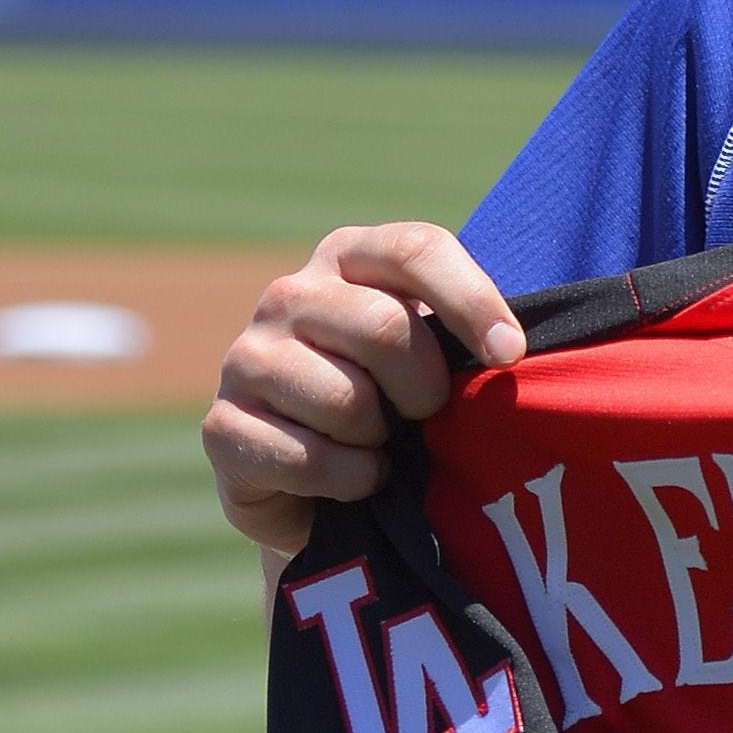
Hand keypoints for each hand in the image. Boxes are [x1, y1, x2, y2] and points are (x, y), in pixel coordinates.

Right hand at [204, 224, 523, 558]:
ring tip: (378, 442)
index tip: (511, 355)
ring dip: (380, 439)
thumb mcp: (432, 351)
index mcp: (348, 256)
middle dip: (426, 389)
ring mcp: (247, 358)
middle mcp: (290, 295)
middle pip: (386, 328)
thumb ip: (462, 333)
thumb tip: (511, 350)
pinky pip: (307, 458)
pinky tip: (353, 477)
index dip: (472, 301)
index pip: (416, 250)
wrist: (321, 483)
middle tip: (427, 414)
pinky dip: (349, 479)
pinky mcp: (222, 427)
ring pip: (346, 400)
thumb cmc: (396, 399)